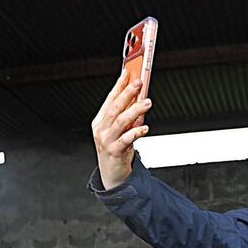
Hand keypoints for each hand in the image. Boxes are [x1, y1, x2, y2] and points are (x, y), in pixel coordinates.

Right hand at [91, 70, 150, 189]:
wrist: (112, 174)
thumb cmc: (116, 149)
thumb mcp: (120, 130)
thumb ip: (128, 115)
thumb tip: (139, 98)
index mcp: (101, 121)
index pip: (110, 99)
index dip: (119, 85)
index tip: (128, 73)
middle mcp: (101, 129)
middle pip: (115, 107)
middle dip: (127, 93)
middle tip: (139, 82)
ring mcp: (106, 140)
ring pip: (121, 121)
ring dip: (134, 110)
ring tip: (147, 102)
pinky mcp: (114, 151)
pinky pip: (126, 140)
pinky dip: (136, 132)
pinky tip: (144, 127)